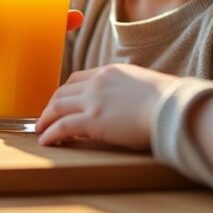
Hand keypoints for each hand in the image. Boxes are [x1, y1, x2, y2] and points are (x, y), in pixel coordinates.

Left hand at [36, 64, 178, 148]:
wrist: (172, 106)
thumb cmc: (168, 100)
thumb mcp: (143, 85)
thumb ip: (128, 90)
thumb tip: (128, 103)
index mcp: (109, 71)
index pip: (77, 78)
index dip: (65, 92)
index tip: (61, 102)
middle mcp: (97, 82)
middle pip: (62, 92)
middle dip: (51, 105)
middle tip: (45, 118)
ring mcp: (93, 101)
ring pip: (57, 108)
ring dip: (45, 120)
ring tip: (40, 130)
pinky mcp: (92, 120)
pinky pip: (62, 126)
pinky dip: (50, 133)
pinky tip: (46, 141)